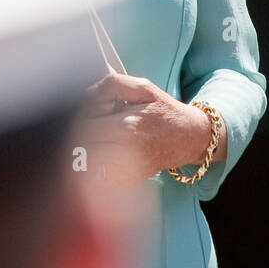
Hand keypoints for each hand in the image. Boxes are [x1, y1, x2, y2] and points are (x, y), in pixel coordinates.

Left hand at [74, 72, 219, 187]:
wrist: (189, 139)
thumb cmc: (163, 111)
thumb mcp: (142, 88)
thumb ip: (111, 85)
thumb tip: (84, 94)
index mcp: (127, 127)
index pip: (83, 124)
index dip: (79, 114)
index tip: (86, 110)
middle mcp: (125, 153)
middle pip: (81, 144)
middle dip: (79, 131)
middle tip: (94, 122)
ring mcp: (126, 172)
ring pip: (85, 162)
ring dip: (85, 148)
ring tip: (99, 136)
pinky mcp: (126, 182)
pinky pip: (96, 174)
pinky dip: (94, 162)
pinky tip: (106, 150)